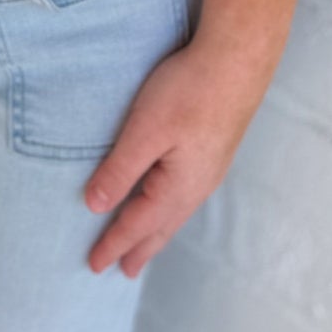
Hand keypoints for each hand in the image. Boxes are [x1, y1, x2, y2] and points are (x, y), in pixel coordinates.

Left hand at [81, 32, 277, 275]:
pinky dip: (168, 209)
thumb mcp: (145, 131)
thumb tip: (94, 207)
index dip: (114, 243)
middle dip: (139, 248)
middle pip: (161, 227)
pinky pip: (184, 194)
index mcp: (178, 188)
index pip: (138, 225)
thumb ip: (120, 170)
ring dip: (156, 230)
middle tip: (123, 271)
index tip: (94, 265)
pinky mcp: (212, 150)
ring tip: (144, 245)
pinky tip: (168, 200)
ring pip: (175, 212)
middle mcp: (196, 187)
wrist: (238, 60)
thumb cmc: (188, 92)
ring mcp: (208, 169)